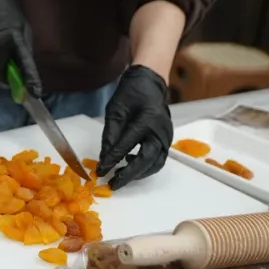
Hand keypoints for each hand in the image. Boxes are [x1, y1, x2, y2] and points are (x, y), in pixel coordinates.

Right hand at [0, 0, 42, 96]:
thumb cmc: (6, 9)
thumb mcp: (21, 26)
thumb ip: (23, 47)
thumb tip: (23, 67)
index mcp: (14, 38)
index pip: (24, 63)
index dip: (30, 80)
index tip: (35, 93)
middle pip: (0, 74)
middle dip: (5, 79)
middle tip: (9, 78)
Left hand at [97, 65, 172, 189]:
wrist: (149, 84)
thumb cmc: (130, 95)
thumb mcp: (115, 111)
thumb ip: (110, 135)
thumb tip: (104, 158)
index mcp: (146, 120)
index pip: (127, 145)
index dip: (113, 160)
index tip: (101, 172)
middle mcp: (160, 131)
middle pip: (147, 160)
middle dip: (129, 175)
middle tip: (113, 184)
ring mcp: (167, 137)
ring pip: (155, 164)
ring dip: (138, 174)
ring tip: (120, 176)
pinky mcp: (167, 141)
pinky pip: (158, 160)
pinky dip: (145, 167)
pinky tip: (130, 163)